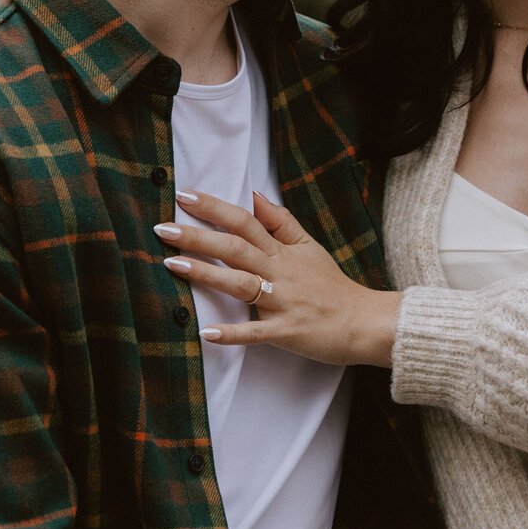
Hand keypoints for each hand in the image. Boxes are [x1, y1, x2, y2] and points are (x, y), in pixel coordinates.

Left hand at [153, 191, 399, 366]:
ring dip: (205, 274)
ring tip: (170, 265)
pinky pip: (256, 332)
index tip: (185, 195)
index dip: (215, 207)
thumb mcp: (309, 246)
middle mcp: (280, 272)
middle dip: (197, 236)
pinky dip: (232, 333)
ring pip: (239, 283)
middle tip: (163, 228)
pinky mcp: (286, 331)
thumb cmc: (332, 285)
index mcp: (282, 251)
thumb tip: (253, 196)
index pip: (245, 221)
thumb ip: (281, 221)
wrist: (364, 321)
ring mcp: (282, 302)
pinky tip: (206, 333)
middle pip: (235, 247)